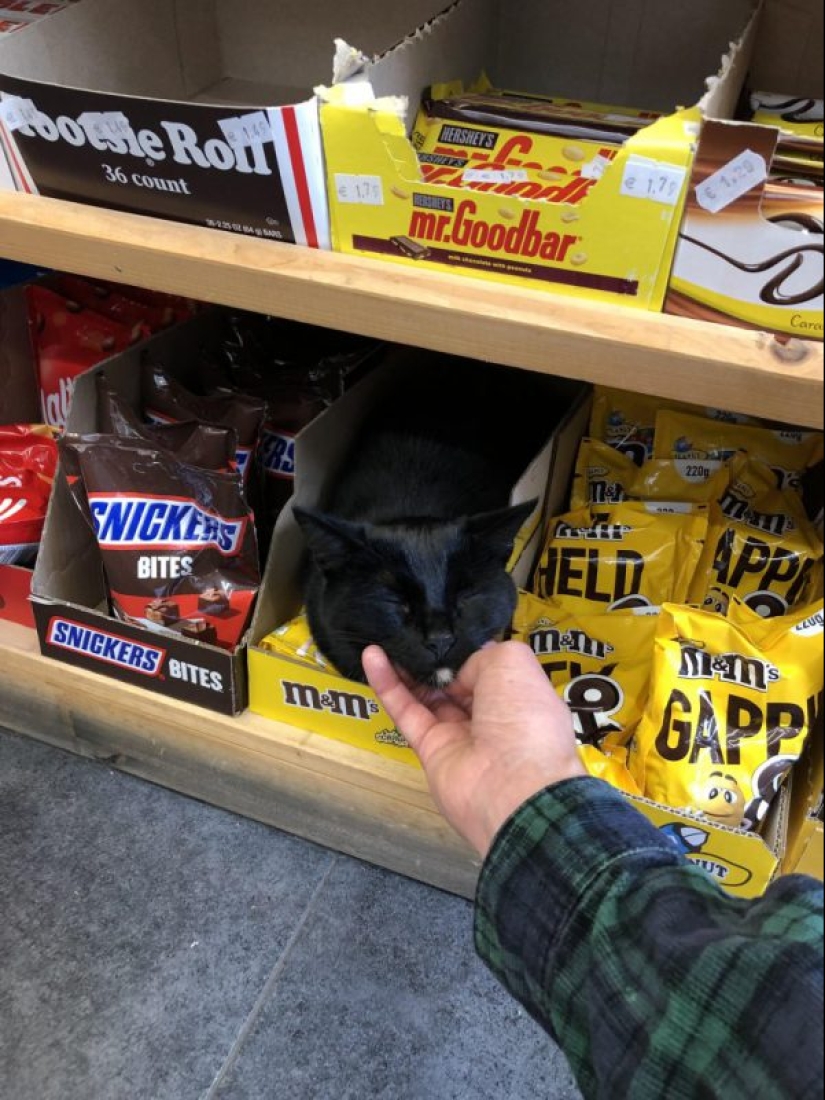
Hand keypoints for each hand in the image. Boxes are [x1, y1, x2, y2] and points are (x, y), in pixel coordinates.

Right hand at [362, 640, 585, 856]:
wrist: (512, 786)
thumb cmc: (523, 717)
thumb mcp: (513, 662)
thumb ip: (480, 655)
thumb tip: (456, 673)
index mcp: (519, 695)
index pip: (488, 668)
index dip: (465, 649)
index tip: (441, 629)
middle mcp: (491, 716)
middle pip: (454, 682)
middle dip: (434, 658)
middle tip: (407, 631)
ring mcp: (459, 734)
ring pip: (426, 695)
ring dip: (404, 666)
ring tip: (383, 636)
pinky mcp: (429, 749)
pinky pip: (406, 711)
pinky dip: (388, 684)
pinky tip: (372, 656)